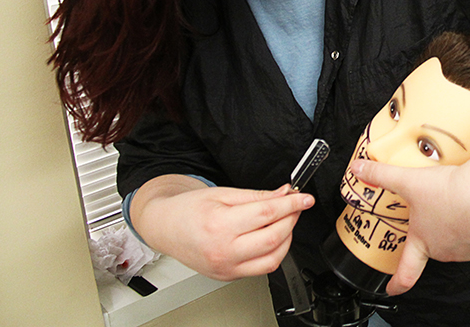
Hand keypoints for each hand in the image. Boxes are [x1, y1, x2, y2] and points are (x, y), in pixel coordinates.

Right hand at [130, 175, 313, 280]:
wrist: (165, 228)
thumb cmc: (188, 209)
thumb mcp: (223, 193)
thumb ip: (257, 196)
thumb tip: (285, 194)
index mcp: (220, 224)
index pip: (267, 214)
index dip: (291, 204)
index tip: (304, 197)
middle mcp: (223, 250)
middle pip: (273, 237)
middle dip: (292, 219)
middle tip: (295, 206)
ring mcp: (226, 267)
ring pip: (273, 258)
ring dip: (287, 238)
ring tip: (284, 221)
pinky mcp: (229, 276)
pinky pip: (262, 268)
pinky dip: (274, 252)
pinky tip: (272, 237)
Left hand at [350, 58, 469, 295]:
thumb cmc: (449, 193)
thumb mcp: (409, 180)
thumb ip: (382, 175)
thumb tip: (357, 168)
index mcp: (423, 241)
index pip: (407, 271)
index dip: (397, 282)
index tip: (392, 288)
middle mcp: (444, 250)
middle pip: (433, 245)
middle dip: (433, 231)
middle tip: (435, 211)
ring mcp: (468, 249)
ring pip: (457, 240)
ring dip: (456, 225)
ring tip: (457, 203)